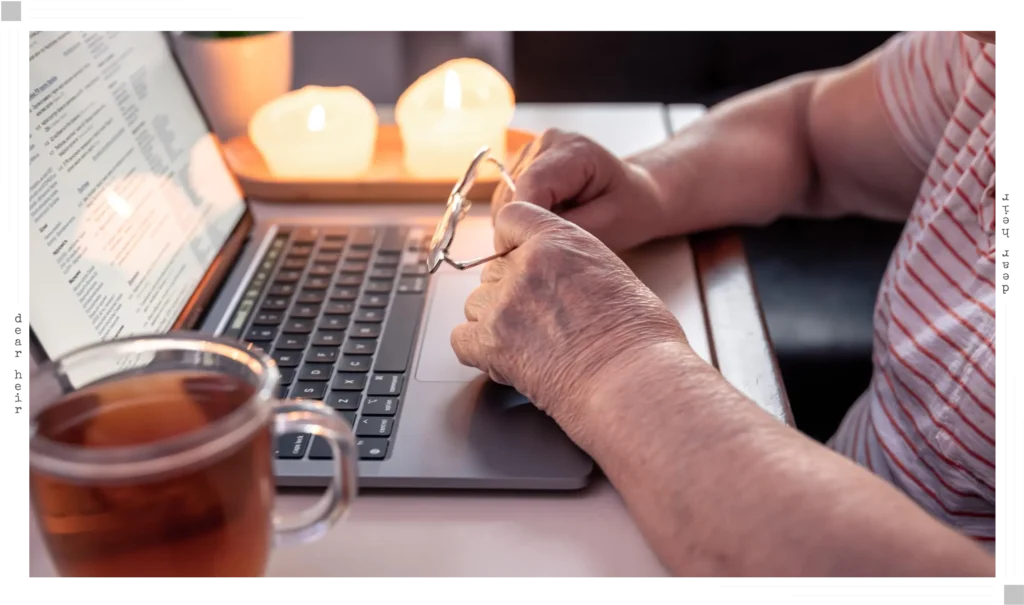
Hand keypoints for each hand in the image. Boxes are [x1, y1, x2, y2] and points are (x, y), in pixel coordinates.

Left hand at [450, 202, 686, 442]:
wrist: (633, 382)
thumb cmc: (640, 340)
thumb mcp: (615, 276)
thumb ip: (576, 266)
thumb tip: (565, 281)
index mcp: (560, 241)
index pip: (512, 217)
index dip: (513, 242)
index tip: (521, 261)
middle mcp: (525, 266)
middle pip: (493, 270)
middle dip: (509, 293)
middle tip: (540, 321)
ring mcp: (504, 304)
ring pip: (476, 304)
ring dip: (494, 323)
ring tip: (531, 346)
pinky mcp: (490, 343)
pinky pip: (461, 339)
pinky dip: (478, 351)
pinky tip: (509, 362)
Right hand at [492, 129, 671, 251]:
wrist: (635, 194)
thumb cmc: (629, 209)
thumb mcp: (606, 226)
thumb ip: (564, 229)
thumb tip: (523, 238)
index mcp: (574, 150)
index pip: (532, 185)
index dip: (524, 223)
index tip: (530, 254)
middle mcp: (548, 142)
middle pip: (512, 192)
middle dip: (523, 226)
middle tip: (547, 249)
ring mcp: (532, 151)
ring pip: (504, 198)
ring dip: (520, 223)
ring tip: (551, 233)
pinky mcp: (522, 164)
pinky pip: (506, 199)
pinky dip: (520, 218)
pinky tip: (545, 222)